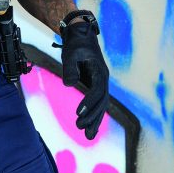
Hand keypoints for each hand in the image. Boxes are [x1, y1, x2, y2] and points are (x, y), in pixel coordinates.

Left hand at [60, 19, 109, 139]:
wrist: (81, 35)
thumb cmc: (76, 44)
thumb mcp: (71, 53)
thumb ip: (70, 68)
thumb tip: (69, 84)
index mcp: (100, 71)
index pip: (97, 90)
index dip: (89, 102)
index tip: (78, 113)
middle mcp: (104, 79)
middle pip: (102, 101)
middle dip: (93, 116)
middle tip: (80, 127)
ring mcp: (101, 83)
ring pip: (101, 105)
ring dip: (95, 120)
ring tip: (87, 136)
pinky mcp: (95, 86)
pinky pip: (97, 104)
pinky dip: (95, 116)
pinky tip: (90, 130)